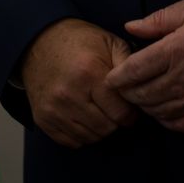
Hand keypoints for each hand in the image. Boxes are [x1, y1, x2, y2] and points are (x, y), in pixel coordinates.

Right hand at [18, 18, 138, 147]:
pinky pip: (72, 141)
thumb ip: (130, 64)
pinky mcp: (43, 119)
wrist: (37, 41)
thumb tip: (146, 86)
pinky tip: (83, 116)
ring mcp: (53, 109)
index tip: (128, 106)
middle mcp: (69, 94)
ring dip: (100, 128)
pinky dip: (82, 134)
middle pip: (107, 129)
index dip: (130, 112)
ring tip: (98, 110)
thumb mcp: (108, 42)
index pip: (121, 113)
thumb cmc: (78, 42)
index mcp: (88, 73)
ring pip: (91, 138)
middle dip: (115, 121)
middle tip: (113, 107)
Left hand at [105, 0, 183, 132]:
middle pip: (143, 95)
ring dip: (145, 106)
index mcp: (177, 49)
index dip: (117, 77)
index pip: (135, 71)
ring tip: (139, 97)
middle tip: (120, 88)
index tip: (108, 78)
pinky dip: (166, 120)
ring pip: (160, 111)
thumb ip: (158, 19)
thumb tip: (130, 27)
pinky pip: (182, 124)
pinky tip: (162, 109)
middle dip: (127, 93)